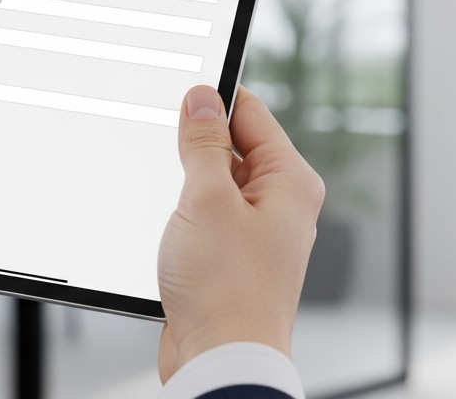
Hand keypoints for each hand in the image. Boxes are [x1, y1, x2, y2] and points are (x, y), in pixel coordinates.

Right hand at [156, 86, 324, 382]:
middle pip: (232, 148)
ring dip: (185, 187)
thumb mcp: (206, 199)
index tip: (178, 94)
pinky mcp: (232, 259)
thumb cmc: (227, 291)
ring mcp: (257, 234)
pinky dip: (183, 217)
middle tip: (165, 154)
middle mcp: (282, 206)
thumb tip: (202, 101)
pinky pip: (204, 219)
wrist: (221, 361)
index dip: (212, 101)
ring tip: (171, 207)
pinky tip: (167, 233)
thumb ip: (203, 144)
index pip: (252, 113)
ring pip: (214, 186)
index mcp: (290, 182)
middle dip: (194, 148)